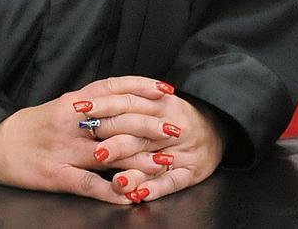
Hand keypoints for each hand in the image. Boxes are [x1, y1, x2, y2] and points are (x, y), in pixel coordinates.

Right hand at [0, 76, 175, 203]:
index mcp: (72, 102)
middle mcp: (70, 122)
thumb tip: (122, 101)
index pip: (112, 89)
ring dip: (141, 159)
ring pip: (110, 152)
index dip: (141, 88)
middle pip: (117, 119)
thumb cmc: (30, 128)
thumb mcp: (59, 108)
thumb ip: (88, 105)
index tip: (167, 90)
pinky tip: (131, 196)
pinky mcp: (55, 175)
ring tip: (167, 162)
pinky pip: (88, 184)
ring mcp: (64, 150)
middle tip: (177, 128)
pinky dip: (111, 191)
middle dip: (150, 124)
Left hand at [79, 78, 224, 202]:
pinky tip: (140, 195)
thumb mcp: (156, 101)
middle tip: (95, 151)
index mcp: (159, 104)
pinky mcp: (191, 171)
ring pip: (153, 160)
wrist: (217, 127)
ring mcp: (182, 150)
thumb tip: (90, 104)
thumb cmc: (176, 116)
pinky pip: (172, 182)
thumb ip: (128, 103)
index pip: (127, 102)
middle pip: (137, 131)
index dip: (103, 106)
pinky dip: (155, 189)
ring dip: (133, 171)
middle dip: (114, 141)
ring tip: (117, 181)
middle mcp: (170, 125)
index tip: (80, 109)